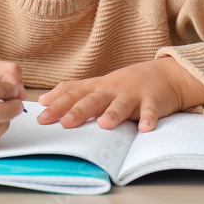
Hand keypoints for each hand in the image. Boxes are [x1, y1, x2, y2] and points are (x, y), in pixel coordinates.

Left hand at [36, 57, 203, 131]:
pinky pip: (151, 111)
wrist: (162, 75)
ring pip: (121, 105)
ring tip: (104, 125)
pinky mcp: (153, 101)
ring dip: (113, 114)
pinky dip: (149, 119)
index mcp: (97, 88)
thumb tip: (44, 101)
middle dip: (78, 111)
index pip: (73, 95)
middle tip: (65, 123)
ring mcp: (132, 95)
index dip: (57, 106)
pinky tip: (146, 129)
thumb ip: (72, 92)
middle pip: (93, 100)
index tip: (41, 117)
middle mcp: (112, 90)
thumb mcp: (97, 85)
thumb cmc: (124, 84)